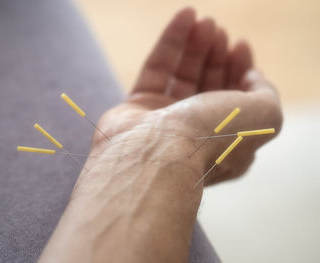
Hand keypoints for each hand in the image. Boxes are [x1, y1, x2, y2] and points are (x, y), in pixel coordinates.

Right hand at [92, 7, 281, 185]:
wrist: (155, 155)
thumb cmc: (212, 137)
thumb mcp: (263, 116)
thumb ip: (266, 94)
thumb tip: (250, 77)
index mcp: (228, 142)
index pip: (237, 102)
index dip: (241, 71)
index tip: (240, 45)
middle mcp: (197, 133)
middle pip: (209, 87)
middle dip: (217, 57)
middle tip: (219, 31)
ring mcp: (166, 122)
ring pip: (182, 76)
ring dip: (195, 46)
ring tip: (204, 20)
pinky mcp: (138, 108)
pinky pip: (157, 69)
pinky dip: (171, 42)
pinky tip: (184, 17)